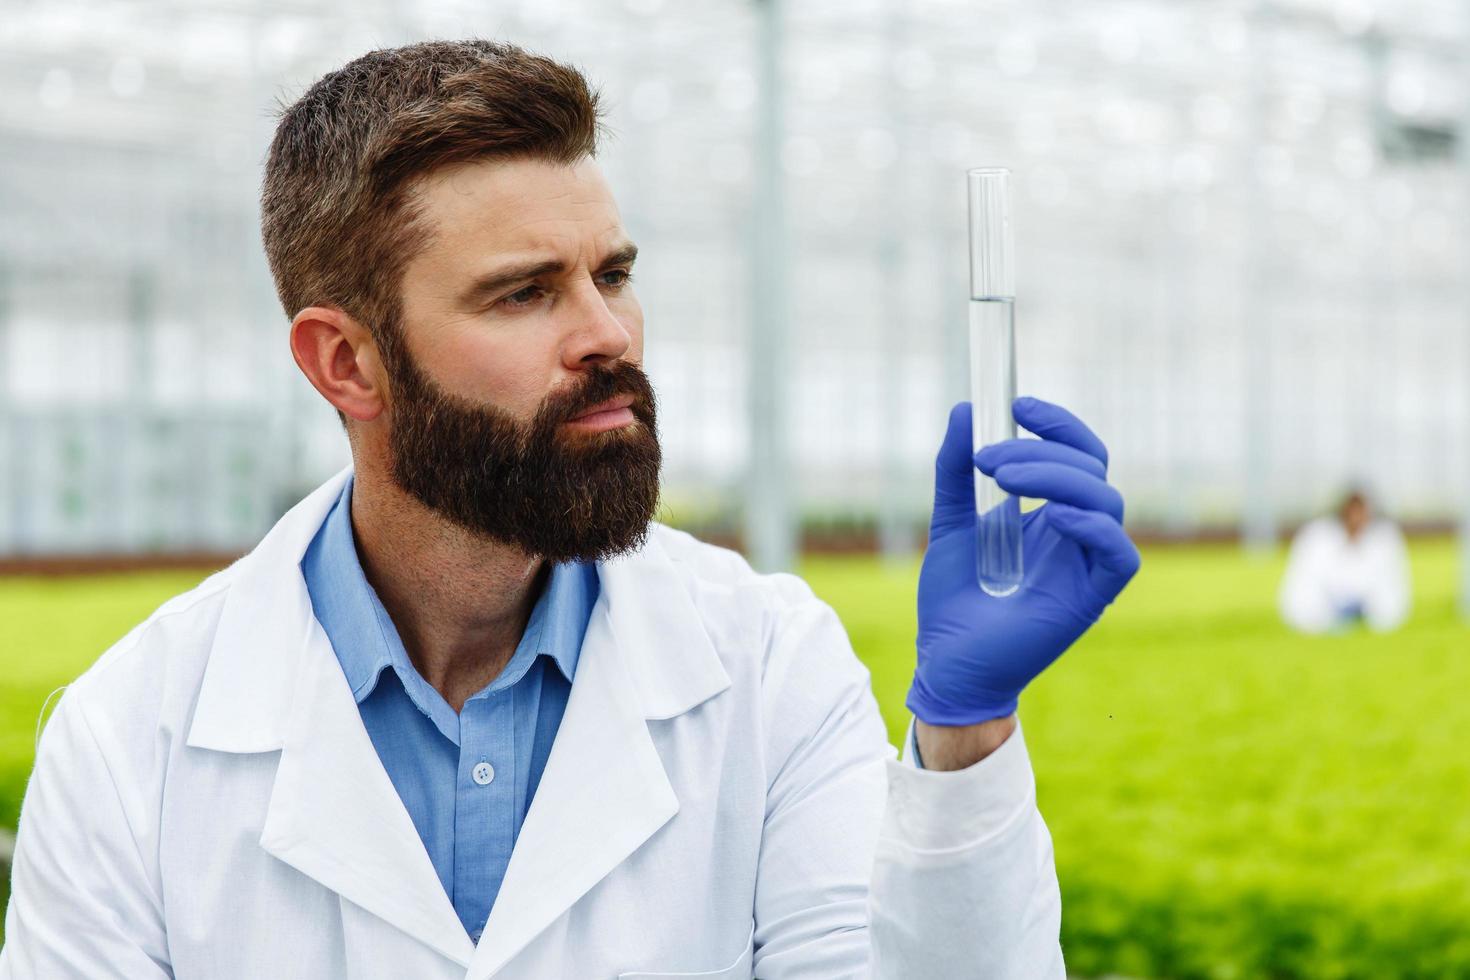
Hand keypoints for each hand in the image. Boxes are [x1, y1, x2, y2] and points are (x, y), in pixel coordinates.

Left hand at [906, 397, 1140, 727]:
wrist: (946, 661)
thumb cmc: (954, 598)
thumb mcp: (949, 521)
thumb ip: (955, 471)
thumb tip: (964, 410)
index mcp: (1050, 512)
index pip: (1077, 454)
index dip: (1058, 423)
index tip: (1016, 404)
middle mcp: (1075, 533)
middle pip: (1091, 469)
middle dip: (1042, 450)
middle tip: (988, 459)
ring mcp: (1085, 564)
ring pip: (1107, 501)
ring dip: (1057, 478)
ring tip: (1002, 479)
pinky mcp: (1090, 599)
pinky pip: (1120, 556)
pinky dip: (1093, 527)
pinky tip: (1052, 518)